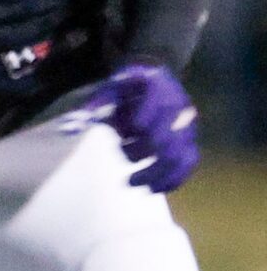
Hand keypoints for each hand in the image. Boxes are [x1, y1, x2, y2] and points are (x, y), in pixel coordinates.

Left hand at [92, 62, 199, 192]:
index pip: (157, 105)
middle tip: (121, 159)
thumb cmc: (127, 88)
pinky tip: (153, 189)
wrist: (154, 82)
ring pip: (180, 156)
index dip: (141, 122)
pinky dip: (173, 179)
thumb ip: (98, 103)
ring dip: (156, 174)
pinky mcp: (189, 141)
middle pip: (166, 138)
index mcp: (160, 88)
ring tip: (133, 183)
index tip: (123, 133)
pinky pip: (188, 163)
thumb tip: (82, 122)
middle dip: (141, 154)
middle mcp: (178, 108)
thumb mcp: (111, 88)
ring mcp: (187, 126)